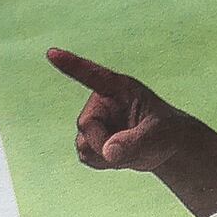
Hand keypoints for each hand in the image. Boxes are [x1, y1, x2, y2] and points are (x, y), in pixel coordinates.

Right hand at [52, 45, 201, 176]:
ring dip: (105, 156)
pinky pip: (86, 157)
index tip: (52, 53)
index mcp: (119, 88)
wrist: (163, 147)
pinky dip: (103, 164)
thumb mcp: (157, 135)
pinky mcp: (90, 141)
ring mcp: (94, 122)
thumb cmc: (165, 131)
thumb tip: (108, 153)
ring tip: (130, 151)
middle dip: (104, 142)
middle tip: (130, 149)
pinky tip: (119, 157)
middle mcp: (101, 102)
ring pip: (83, 144)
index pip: (92, 75)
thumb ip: (134, 142)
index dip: (71, 64)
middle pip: (86, 124)